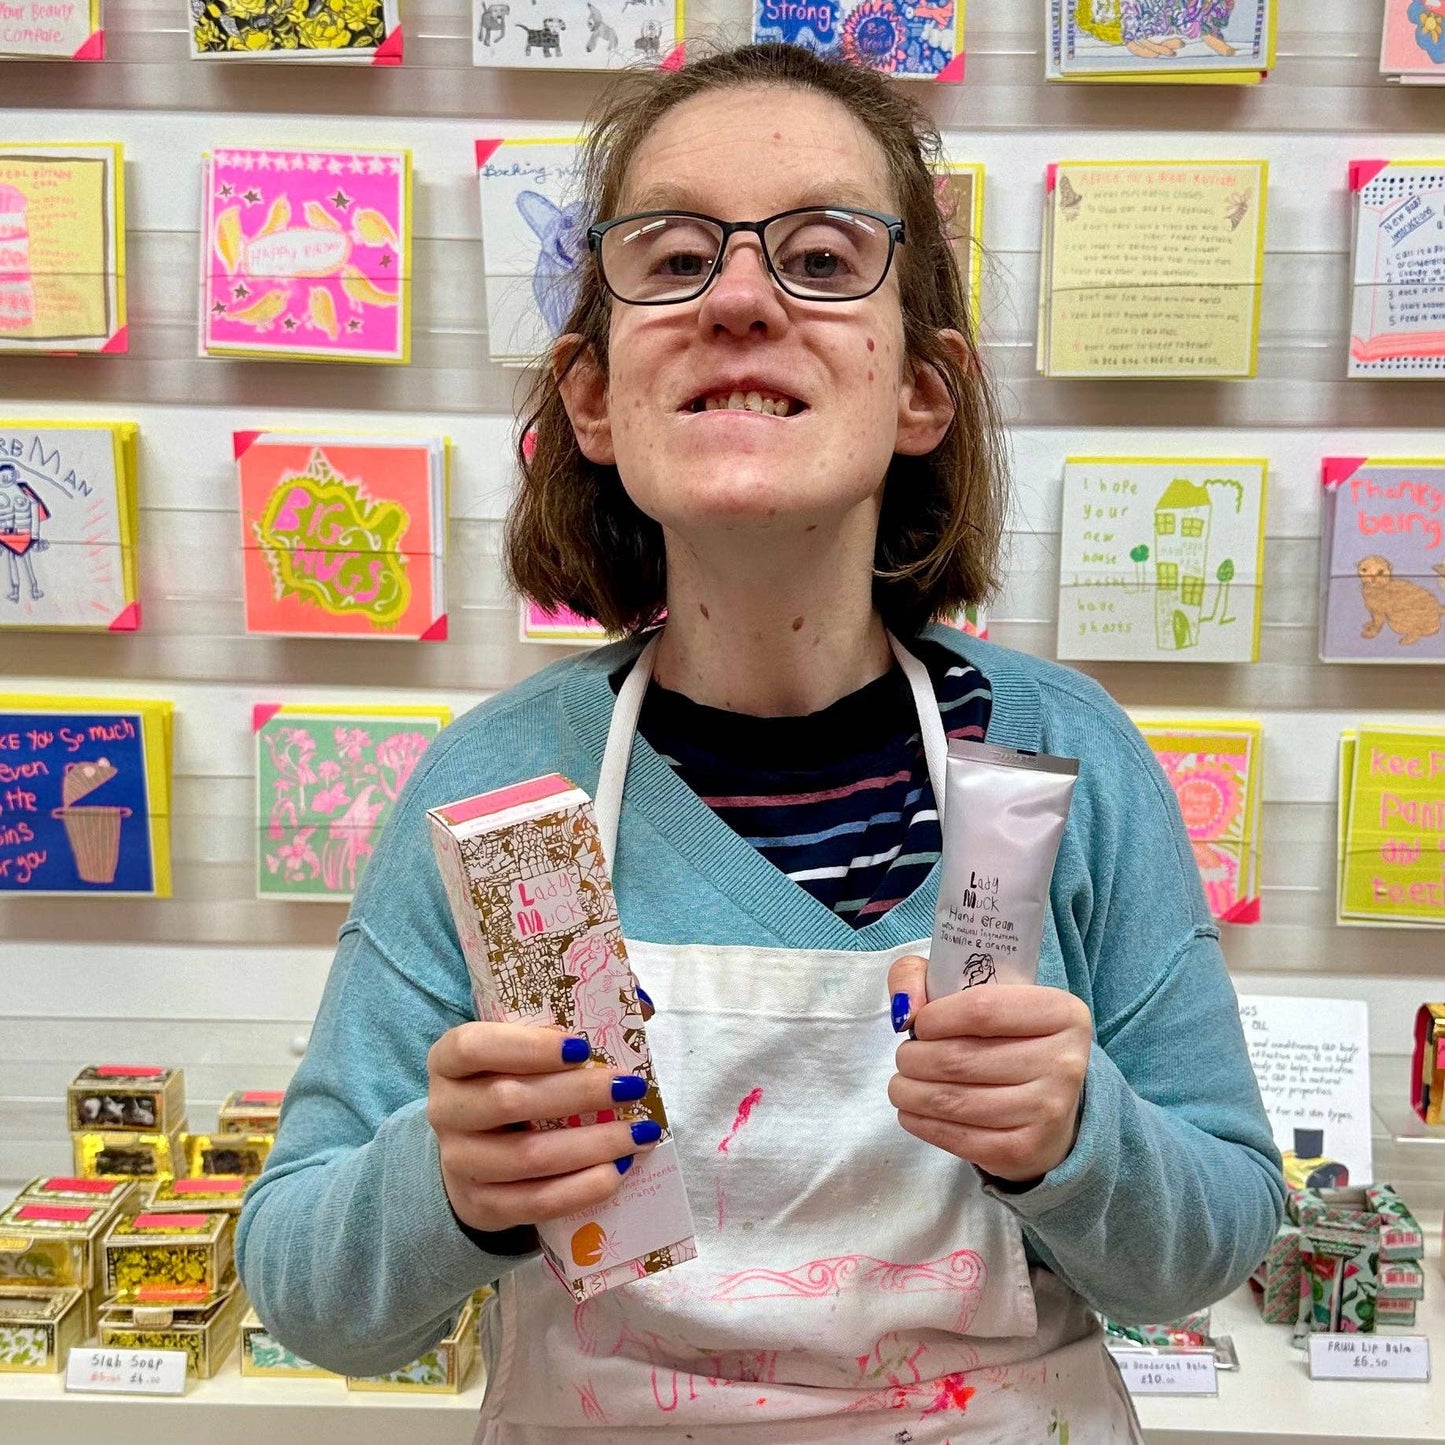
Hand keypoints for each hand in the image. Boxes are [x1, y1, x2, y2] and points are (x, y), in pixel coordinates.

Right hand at [427, 1022, 659, 1233]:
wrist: (474, 1151)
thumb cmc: (513, 1081)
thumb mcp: (525, 1046)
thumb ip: (572, 1018)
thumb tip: (642, 1004)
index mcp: (449, 1059)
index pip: (474, 1046)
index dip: (528, 1047)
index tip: (583, 1047)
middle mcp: (445, 1109)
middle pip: (508, 1101)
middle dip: (579, 1094)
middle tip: (631, 1087)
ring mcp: (458, 1162)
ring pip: (527, 1156)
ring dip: (592, 1146)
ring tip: (640, 1133)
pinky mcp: (480, 1204)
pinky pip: (535, 1202)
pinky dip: (582, 1188)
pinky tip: (617, 1171)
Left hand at [885, 955, 1090, 1183]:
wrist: (1045, 1105)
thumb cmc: (1003, 1037)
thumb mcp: (972, 989)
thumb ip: (921, 976)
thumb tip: (904, 1010)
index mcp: (1061, 1012)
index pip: (982, 1009)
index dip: (935, 1018)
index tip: (920, 1025)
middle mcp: (1064, 1062)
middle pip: (962, 1058)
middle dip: (914, 1059)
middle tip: (905, 1058)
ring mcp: (1048, 1111)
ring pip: (954, 1100)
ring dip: (911, 1092)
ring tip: (902, 1084)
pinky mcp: (1026, 1152)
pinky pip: (959, 1138)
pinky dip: (922, 1123)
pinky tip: (913, 1111)